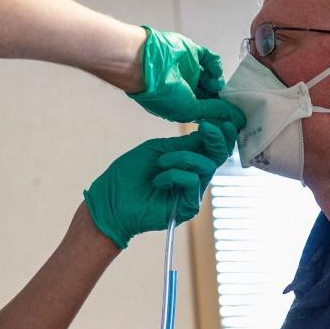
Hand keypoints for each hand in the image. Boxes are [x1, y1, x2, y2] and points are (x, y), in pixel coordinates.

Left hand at [83, 121, 237, 248]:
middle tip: (207, 127)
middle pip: (218, 157)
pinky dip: (175, 175)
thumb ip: (182, 144)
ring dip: (183, 158)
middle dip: (216, 140)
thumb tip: (208, 133)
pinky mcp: (187, 208)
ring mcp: (191, 193)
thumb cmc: (127, 175)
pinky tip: (158, 181)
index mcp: (185, 162)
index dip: (219, 134)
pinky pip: (193, 183)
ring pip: (206, 167)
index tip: (216, 120)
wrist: (110, 201)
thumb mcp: (156, 151)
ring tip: (161, 163)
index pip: (211, 147)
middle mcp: (193, 177)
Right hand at [129, 27, 245, 127]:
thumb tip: (235, 118)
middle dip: (222, 96)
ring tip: (215, 84)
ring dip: (217, 81)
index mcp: (183, 104)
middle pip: (212, 93)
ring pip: (212, 76)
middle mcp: (186, 88)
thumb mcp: (190, 109)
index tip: (233, 114)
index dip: (220, 110)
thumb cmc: (161, 93)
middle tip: (232, 99)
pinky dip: (215, 66)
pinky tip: (213, 72)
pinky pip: (210, 59)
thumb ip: (214, 111)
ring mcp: (189, 70)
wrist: (146, 66)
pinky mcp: (193, 53)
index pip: (207, 108)